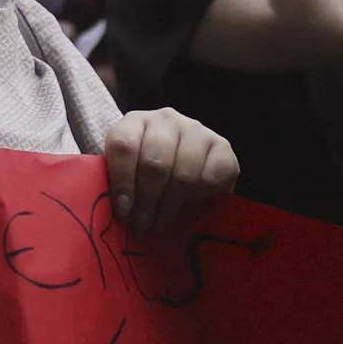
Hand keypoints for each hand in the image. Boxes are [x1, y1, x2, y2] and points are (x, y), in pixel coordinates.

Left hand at [101, 109, 238, 233]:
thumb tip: (122, 214)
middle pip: (155, 162)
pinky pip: (212, 177)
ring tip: (162, 220)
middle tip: (143, 224)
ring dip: (172, 204)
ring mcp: (197, 130)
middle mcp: (166, 120)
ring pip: (184, 172)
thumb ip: (119, 186)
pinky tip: (190, 203)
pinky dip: (200, 196)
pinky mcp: (222, 146)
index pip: (124, 145)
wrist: (180, 163)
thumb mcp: (127, 173)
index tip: (123, 209)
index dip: (123, 181)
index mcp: (135, 122)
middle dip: (148, 200)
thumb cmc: (144, 173)